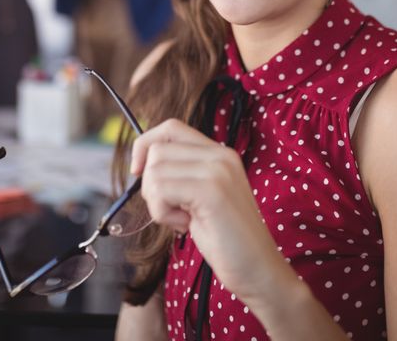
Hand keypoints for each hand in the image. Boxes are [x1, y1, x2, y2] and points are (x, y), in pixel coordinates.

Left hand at [131, 119, 292, 304]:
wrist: (258, 268)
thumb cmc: (226, 239)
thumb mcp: (201, 197)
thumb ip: (182, 175)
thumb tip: (142, 164)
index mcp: (220, 153)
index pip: (171, 127)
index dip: (146, 145)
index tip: (138, 171)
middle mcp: (220, 155)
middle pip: (156, 151)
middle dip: (151, 185)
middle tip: (174, 210)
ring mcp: (217, 170)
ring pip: (154, 172)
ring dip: (158, 204)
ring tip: (184, 220)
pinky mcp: (210, 190)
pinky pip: (160, 191)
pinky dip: (162, 213)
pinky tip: (185, 225)